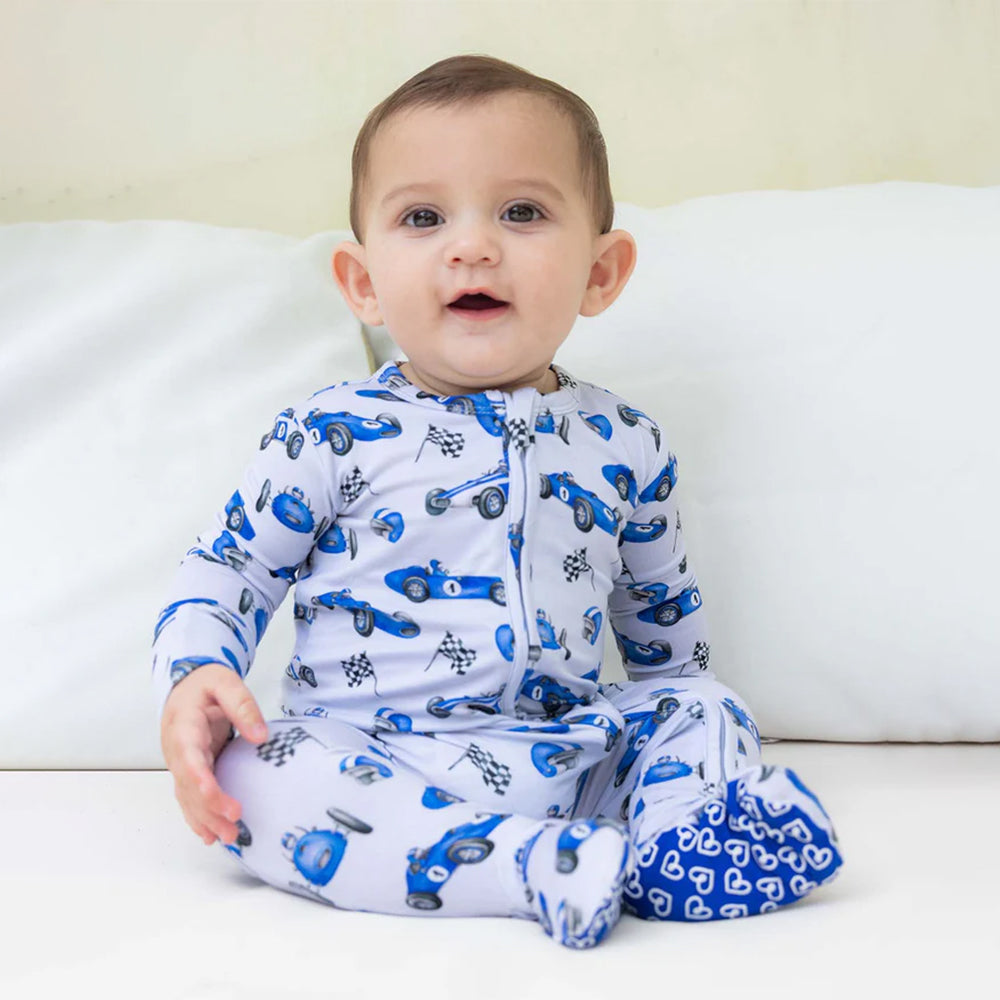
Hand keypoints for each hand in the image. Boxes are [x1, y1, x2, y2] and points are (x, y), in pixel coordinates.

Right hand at [160, 662, 267, 845]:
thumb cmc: (205, 684)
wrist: (185, 686)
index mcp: (184, 726)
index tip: (215, 796)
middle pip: (188, 784)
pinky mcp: (188, 770)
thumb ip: (242, 705)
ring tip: (227, 838)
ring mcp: (180, 762)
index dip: (200, 779)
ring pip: (187, 796)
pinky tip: (209, 835)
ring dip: (204, 819)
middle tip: (233, 825)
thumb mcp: (225, 682)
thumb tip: (261, 737)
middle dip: (208, 807)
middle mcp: (177, 750)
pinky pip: (189, 797)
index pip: (189, 757)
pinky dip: (197, 817)